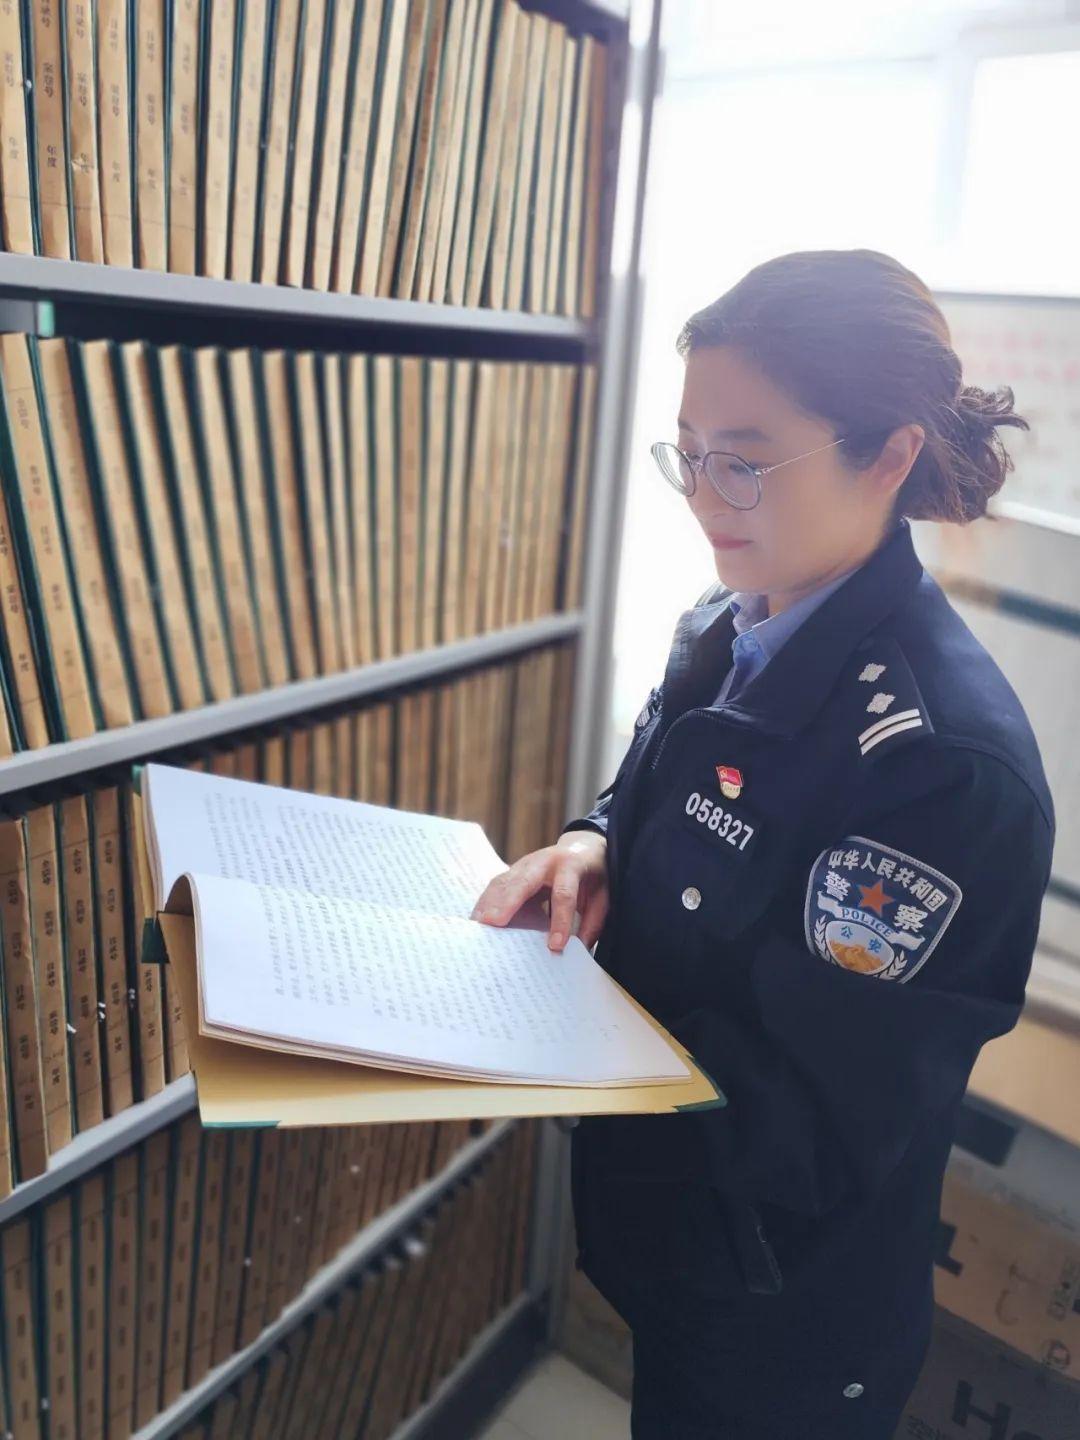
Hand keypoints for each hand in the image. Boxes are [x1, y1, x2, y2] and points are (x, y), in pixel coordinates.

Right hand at [469, 832, 609, 952]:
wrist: (583, 847)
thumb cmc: (593, 876)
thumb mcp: (603, 897)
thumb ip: (592, 923)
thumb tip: (579, 953)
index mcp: (571, 865)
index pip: (563, 894)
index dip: (559, 921)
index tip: (554, 946)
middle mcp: (545, 860)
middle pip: (523, 881)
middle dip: (507, 902)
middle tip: (493, 923)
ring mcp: (526, 863)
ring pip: (504, 881)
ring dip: (489, 903)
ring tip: (478, 926)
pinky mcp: (514, 870)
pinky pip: (497, 885)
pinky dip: (486, 902)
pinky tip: (478, 919)